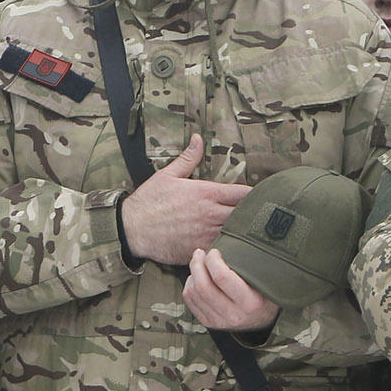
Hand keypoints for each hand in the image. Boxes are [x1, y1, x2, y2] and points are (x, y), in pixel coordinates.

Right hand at [118, 135, 251, 264]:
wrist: (131, 229)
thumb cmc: (149, 201)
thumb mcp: (167, 175)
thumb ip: (189, 158)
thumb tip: (198, 138)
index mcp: (206, 193)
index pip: (244, 194)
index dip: (255, 196)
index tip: (259, 197)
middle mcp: (210, 213)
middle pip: (246, 215)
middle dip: (252, 216)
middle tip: (256, 217)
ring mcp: (206, 234)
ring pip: (238, 235)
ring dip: (242, 233)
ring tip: (246, 234)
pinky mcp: (200, 249)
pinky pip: (223, 251)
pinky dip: (229, 249)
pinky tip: (229, 248)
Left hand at [184, 247, 280, 331]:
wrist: (265, 320)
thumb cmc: (266, 292)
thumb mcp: (267, 280)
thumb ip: (252, 264)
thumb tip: (234, 235)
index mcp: (250, 303)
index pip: (222, 277)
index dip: (213, 260)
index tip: (215, 251)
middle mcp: (234, 315)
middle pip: (203, 286)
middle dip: (197, 264)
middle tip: (200, 253)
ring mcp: (220, 322)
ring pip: (193, 293)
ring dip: (192, 273)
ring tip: (198, 263)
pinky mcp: (209, 323)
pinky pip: (190, 301)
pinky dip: (189, 285)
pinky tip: (197, 277)